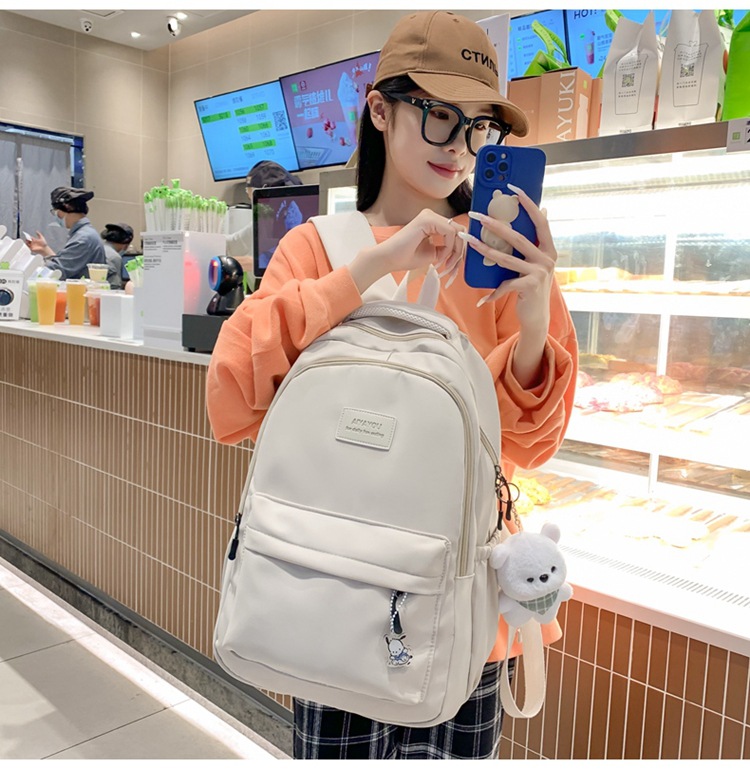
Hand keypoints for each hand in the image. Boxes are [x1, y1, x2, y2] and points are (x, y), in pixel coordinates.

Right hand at [27, 231, 51, 255]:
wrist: (44, 248)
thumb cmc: (44, 244)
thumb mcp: (42, 238)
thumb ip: (39, 234)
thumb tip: (36, 231)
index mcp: (34, 240)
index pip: (30, 237)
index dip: (28, 236)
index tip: (26, 234)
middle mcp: (32, 242)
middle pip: (28, 240)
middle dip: (26, 239)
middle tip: (27, 238)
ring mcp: (32, 245)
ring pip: (27, 243)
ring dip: (26, 241)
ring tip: (27, 240)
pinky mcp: (31, 248)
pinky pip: (28, 246)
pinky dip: (26, 245)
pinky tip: (27, 243)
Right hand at [348, 209, 465, 294]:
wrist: (389, 259)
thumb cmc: (406, 257)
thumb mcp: (434, 253)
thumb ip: (447, 248)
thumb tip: (463, 249)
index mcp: (433, 222)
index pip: (456, 231)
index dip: (459, 249)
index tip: (453, 265)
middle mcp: (432, 215)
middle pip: (459, 230)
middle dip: (459, 251)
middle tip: (451, 266)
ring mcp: (429, 215)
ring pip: (457, 231)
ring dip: (455, 251)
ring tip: (445, 264)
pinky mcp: (427, 219)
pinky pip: (450, 232)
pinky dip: (449, 247)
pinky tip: (439, 257)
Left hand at [462, 184, 556, 334]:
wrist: (537, 317)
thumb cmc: (531, 287)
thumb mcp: (536, 263)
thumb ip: (537, 241)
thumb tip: (544, 209)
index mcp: (548, 249)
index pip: (540, 220)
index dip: (529, 203)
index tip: (513, 188)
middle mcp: (547, 259)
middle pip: (518, 237)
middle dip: (495, 225)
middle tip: (478, 216)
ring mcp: (539, 272)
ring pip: (506, 258)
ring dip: (484, 250)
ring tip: (469, 242)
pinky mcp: (530, 286)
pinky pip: (505, 284)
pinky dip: (493, 292)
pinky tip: (482, 299)